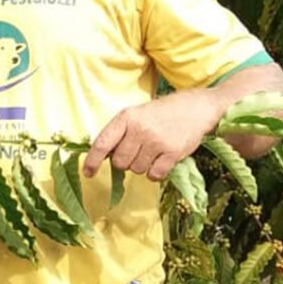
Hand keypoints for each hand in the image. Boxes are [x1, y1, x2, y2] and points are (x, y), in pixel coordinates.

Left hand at [83, 91, 218, 180]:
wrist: (195, 108)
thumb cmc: (160, 114)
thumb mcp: (135, 115)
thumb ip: (118, 134)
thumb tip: (101, 157)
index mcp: (126, 118)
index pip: (102, 143)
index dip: (92, 161)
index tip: (87, 172)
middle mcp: (139, 129)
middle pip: (119, 162)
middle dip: (124, 162)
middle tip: (136, 150)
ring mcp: (157, 142)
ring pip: (136, 170)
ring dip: (141, 166)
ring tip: (151, 151)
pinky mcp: (173, 153)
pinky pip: (154, 175)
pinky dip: (155, 173)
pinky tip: (160, 160)